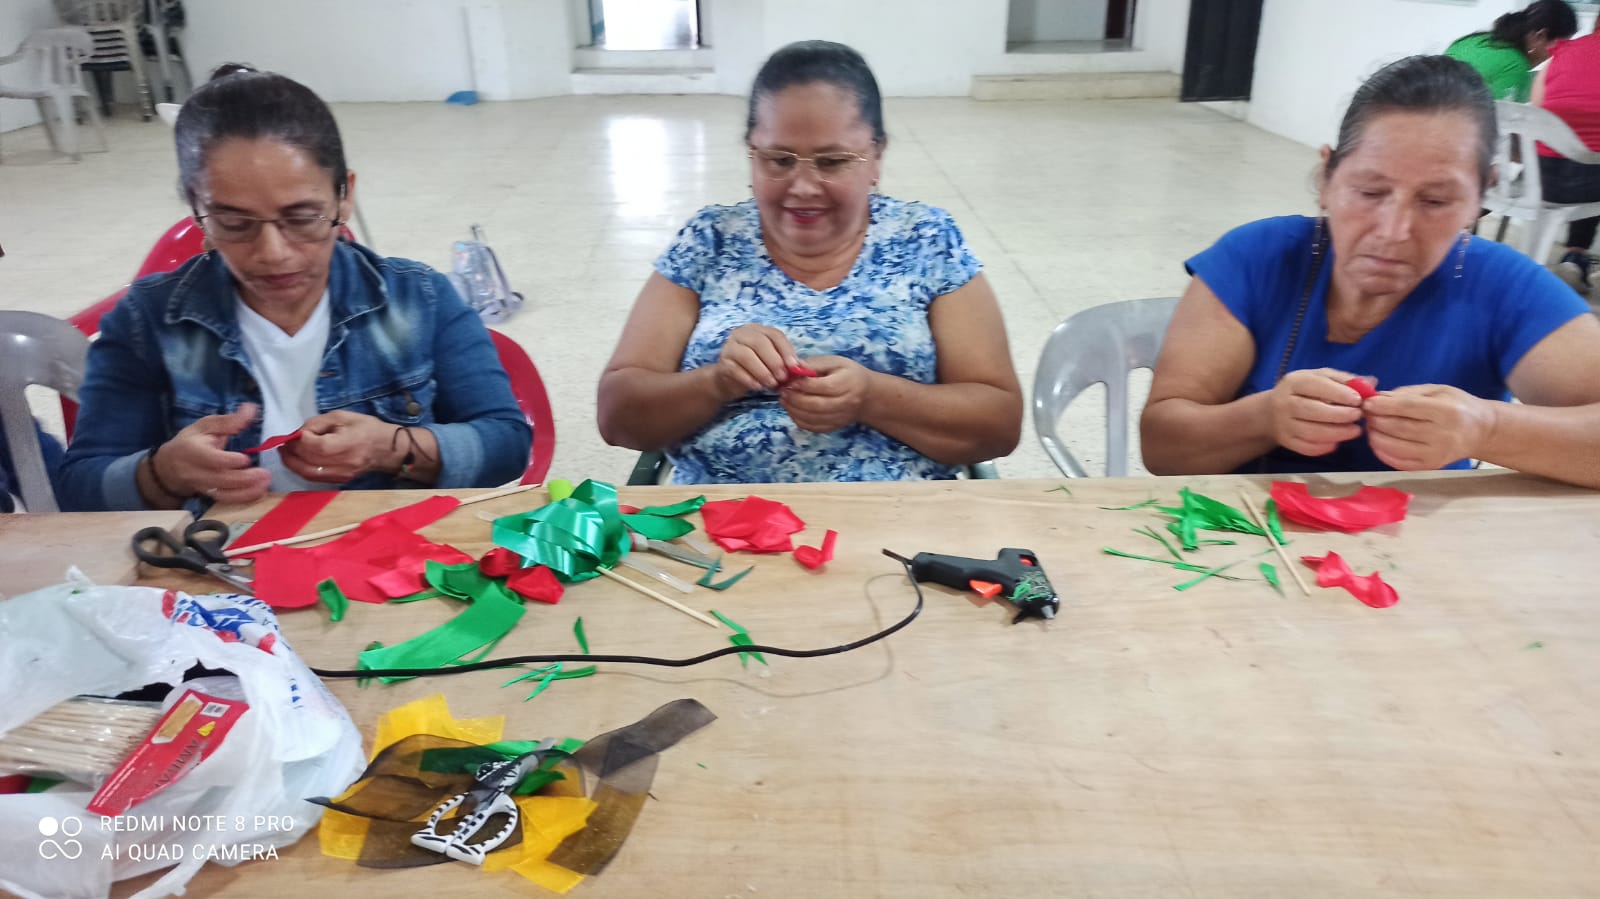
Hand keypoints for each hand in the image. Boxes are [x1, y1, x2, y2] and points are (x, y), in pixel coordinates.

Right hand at [155, 403, 270, 502]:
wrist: (168, 467)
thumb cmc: (190, 442)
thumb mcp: (205, 426)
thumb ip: (229, 420)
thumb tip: (251, 409)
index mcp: (192, 451)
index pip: (210, 459)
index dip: (228, 461)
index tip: (245, 458)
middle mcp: (195, 472)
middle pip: (220, 479)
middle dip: (244, 478)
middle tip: (265, 474)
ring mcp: (202, 486)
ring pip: (224, 494)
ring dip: (247, 491)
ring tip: (265, 484)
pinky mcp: (209, 496)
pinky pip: (226, 501)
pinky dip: (244, 498)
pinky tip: (259, 491)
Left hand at [280, 411, 403, 482]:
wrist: (387, 449)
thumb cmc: (366, 428)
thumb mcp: (342, 417)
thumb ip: (317, 423)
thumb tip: (298, 433)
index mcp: (344, 445)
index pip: (313, 446)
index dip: (299, 439)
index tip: (295, 433)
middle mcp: (341, 464)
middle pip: (307, 461)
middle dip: (290, 452)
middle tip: (283, 444)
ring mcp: (340, 475)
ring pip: (307, 473)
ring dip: (292, 464)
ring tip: (286, 453)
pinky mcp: (339, 480)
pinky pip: (314, 478)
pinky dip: (302, 469)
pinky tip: (298, 461)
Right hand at [714, 324, 800, 396]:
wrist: (729, 381)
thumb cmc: (755, 369)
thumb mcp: (771, 363)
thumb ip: (785, 362)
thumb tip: (802, 368)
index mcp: (758, 330)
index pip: (774, 335)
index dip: (786, 350)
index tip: (794, 366)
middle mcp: (742, 334)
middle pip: (760, 343)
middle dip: (774, 361)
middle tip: (782, 378)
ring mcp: (730, 347)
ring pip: (746, 355)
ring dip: (762, 371)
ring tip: (771, 384)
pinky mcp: (722, 362)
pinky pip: (736, 369)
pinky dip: (749, 379)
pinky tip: (758, 387)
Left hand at [779, 355, 872, 432]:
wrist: (868, 397)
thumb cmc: (849, 375)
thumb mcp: (836, 362)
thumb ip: (814, 364)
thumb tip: (793, 367)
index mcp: (847, 383)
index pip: (823, 387)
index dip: (803, 385)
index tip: (790, 380)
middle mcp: (845, 403)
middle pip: (816, 405)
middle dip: (795, 399)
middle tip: (783, 392)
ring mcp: (839, 418)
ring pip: (812, 418)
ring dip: (794, 410)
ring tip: (784, 400)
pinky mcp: (833, 427)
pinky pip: (813, 427)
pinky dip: (798, 420)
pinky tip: (792, 410)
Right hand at [1267, 368, 1367, 456]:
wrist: (1271, 412)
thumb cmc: (1304, 391)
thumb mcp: (1320, 378)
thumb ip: (1345, 380)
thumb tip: (1371, 384)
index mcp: (1294, 382)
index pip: (1316, 386)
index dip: (1339, 393)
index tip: (1358, 400)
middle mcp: (1284, 402)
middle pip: (1312, 410)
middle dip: (1340, 415)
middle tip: (1359, 416)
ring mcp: (1283, 424)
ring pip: (1311, 432)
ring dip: (1337, 433)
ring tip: (1356, 430)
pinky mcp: (1286, 441)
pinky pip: (1306, 447)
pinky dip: (1324, 447)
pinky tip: (1338, 442)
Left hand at [1364, 384, 1493, 470]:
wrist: (1481, 432)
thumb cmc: (1457, 406)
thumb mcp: (1437, 391)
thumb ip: (1407, 394)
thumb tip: (1377, 398)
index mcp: (1447, 412)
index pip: (1407, 408)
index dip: (1382, 406)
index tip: (1367, 403)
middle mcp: (1442, 435)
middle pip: (1398, 428)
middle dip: (1375, 420)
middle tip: (1366, 414)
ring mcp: (1436, 455)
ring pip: (1394, 447)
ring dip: (1375, 436)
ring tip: (1371, 427)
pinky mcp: (1430, 467)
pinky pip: (1397, 462)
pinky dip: (1382, 452)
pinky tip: (1378, 441)